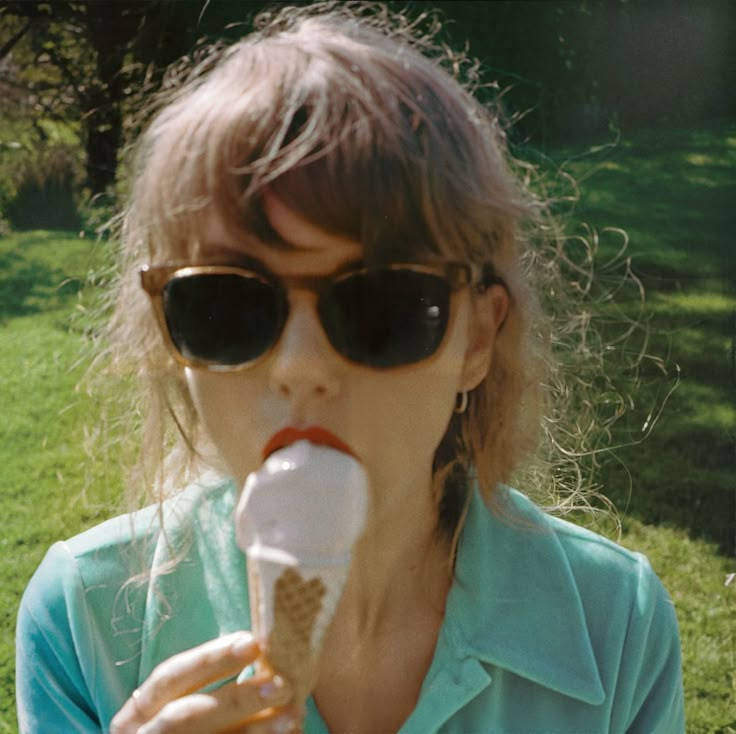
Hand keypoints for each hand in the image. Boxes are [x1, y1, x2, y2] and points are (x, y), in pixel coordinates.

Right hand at [110, 631, 298, 732]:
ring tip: (293, 716)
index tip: (254, 642)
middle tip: (282, 685)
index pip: (170, 676)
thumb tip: (265, 655)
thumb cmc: (187, 728)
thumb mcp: (184, 704)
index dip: (211, 657)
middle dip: (237, 699)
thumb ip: (214, 684)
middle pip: (187, 715)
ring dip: (255, 730)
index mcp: (139, 713)